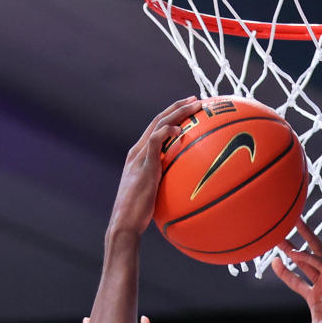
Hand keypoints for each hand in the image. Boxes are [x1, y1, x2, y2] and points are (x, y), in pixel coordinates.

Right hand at [108, 97, 201, 238]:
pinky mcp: (143, 166)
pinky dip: (167, 132)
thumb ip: (165, 183)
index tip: (191, 108)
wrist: (124, 223)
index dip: (173, 115)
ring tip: (195, 106)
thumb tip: (185, 186)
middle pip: (159, 120)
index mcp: (140, 155)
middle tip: (197, 99)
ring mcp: (139, 157)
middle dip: (178, 107)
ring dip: (177, 113)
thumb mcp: (155, 194)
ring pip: (158, 125)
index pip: (157, 127)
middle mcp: (138, 151)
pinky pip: (155, 143)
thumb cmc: (140, 215)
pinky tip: (181, 131)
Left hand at [254, 222, 321, 322]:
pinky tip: (294, 253)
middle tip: (279, 232)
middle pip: (306, 259)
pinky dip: (308, 257)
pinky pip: (321, 263)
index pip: (296, 279)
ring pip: (317, 252)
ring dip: (305, 237)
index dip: (284, 270)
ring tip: (294, 221)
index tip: (273, 261)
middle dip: (293, 245)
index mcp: (316, 298)